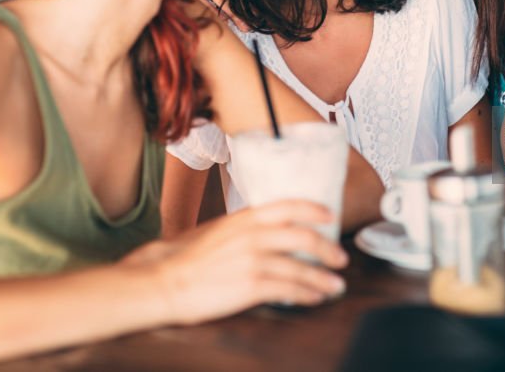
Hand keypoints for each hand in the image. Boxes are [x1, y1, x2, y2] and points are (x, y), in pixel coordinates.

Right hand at [128, 200, 347, 324]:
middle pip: (304, 237)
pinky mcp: (250, 285)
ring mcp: (253, 260)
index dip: (314, 209)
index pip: (289, 206)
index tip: (330, 216)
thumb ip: (244, 226)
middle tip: (341, 258)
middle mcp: (253, 235)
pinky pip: (288, 290)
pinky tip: (314, 298)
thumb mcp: (217, 230)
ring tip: (336, 286)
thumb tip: (266, 228)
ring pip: (301, 267)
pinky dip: (306, 295)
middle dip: (328, 249)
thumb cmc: (187, 258)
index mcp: (245, 218)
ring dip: (323, 279)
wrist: (164, 281)